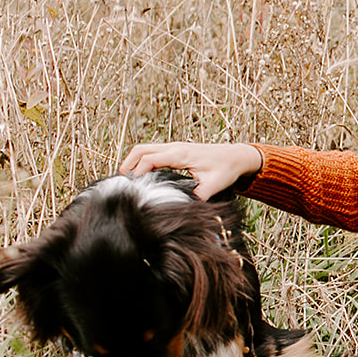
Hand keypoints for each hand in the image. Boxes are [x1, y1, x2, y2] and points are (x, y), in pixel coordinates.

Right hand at [120, 142, 263, 201]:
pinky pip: (152, 151)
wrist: (236, 156)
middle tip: (121, 183)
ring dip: (132, 161)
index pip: (149, 159)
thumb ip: (198, 197)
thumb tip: (183, 209)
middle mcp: (174, 147)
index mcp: (180, 154)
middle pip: (140, 150)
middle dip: (127, 164)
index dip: (136, 172)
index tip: (131, 187)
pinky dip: (141, 159)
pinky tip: (139, 174)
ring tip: (126, 180)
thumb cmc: (226, 168)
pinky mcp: (175, 150)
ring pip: (144, 148)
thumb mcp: (213, 185)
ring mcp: (174, 147)